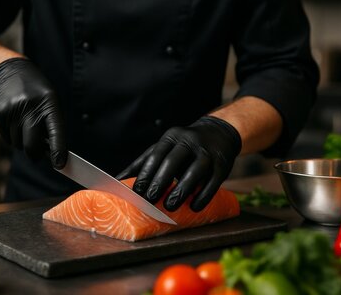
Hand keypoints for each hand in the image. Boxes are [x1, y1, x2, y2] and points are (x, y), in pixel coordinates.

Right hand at [0, 57, 66, 167]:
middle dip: (35, 154)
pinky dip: (12, 137)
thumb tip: (51, 154)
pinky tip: (15, 123)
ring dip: (22, 142)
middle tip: (37, 155)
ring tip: (25, 125)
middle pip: (31, 144)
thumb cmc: (37, 93)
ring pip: (18, 144)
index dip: (57, 150)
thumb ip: (51, 126)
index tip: (59, 164)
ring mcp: (12, 110)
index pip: (55, 131)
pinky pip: (7, 139)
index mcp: (48, 103)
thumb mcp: (50, 102)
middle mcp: (30, 106)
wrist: (10, 72)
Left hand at [118, 116, 241, 211]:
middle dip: (160, 182)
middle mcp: (190, 142)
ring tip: (170, 207)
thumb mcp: (163, 148)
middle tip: (150, 201)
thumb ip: (142, 164)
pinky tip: (193, 207)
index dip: (146, 173)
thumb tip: (117, 182)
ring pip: (195, 171)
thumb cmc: (183, 146)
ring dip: (182, 191)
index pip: (156, 154)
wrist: (219, 133)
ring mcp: (208, 152)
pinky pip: (213, 182)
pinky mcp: (223, 164)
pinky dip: (203, 196)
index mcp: (172, 137)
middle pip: (173, 162)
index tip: (137, 192)